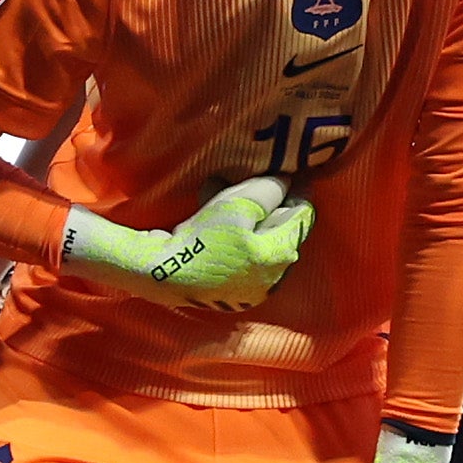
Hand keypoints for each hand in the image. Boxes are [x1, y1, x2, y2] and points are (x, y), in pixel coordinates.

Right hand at [59, 178, 308, 310]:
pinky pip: (240, 257)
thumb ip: (268, 190)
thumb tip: (285, 182)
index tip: (293, 170)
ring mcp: (249, 288)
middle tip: (255, 179)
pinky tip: (212, 219)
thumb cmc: (202, 239)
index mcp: (280, 255)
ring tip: (224, 192)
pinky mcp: (227, 291)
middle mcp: (272, 278)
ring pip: (259, 242)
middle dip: (269, 203)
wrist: (159, 274)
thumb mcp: (238, 203)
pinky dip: (233, 236)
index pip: (303, 216)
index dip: (298, 190)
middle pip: (281, 230)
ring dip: (248, 217)